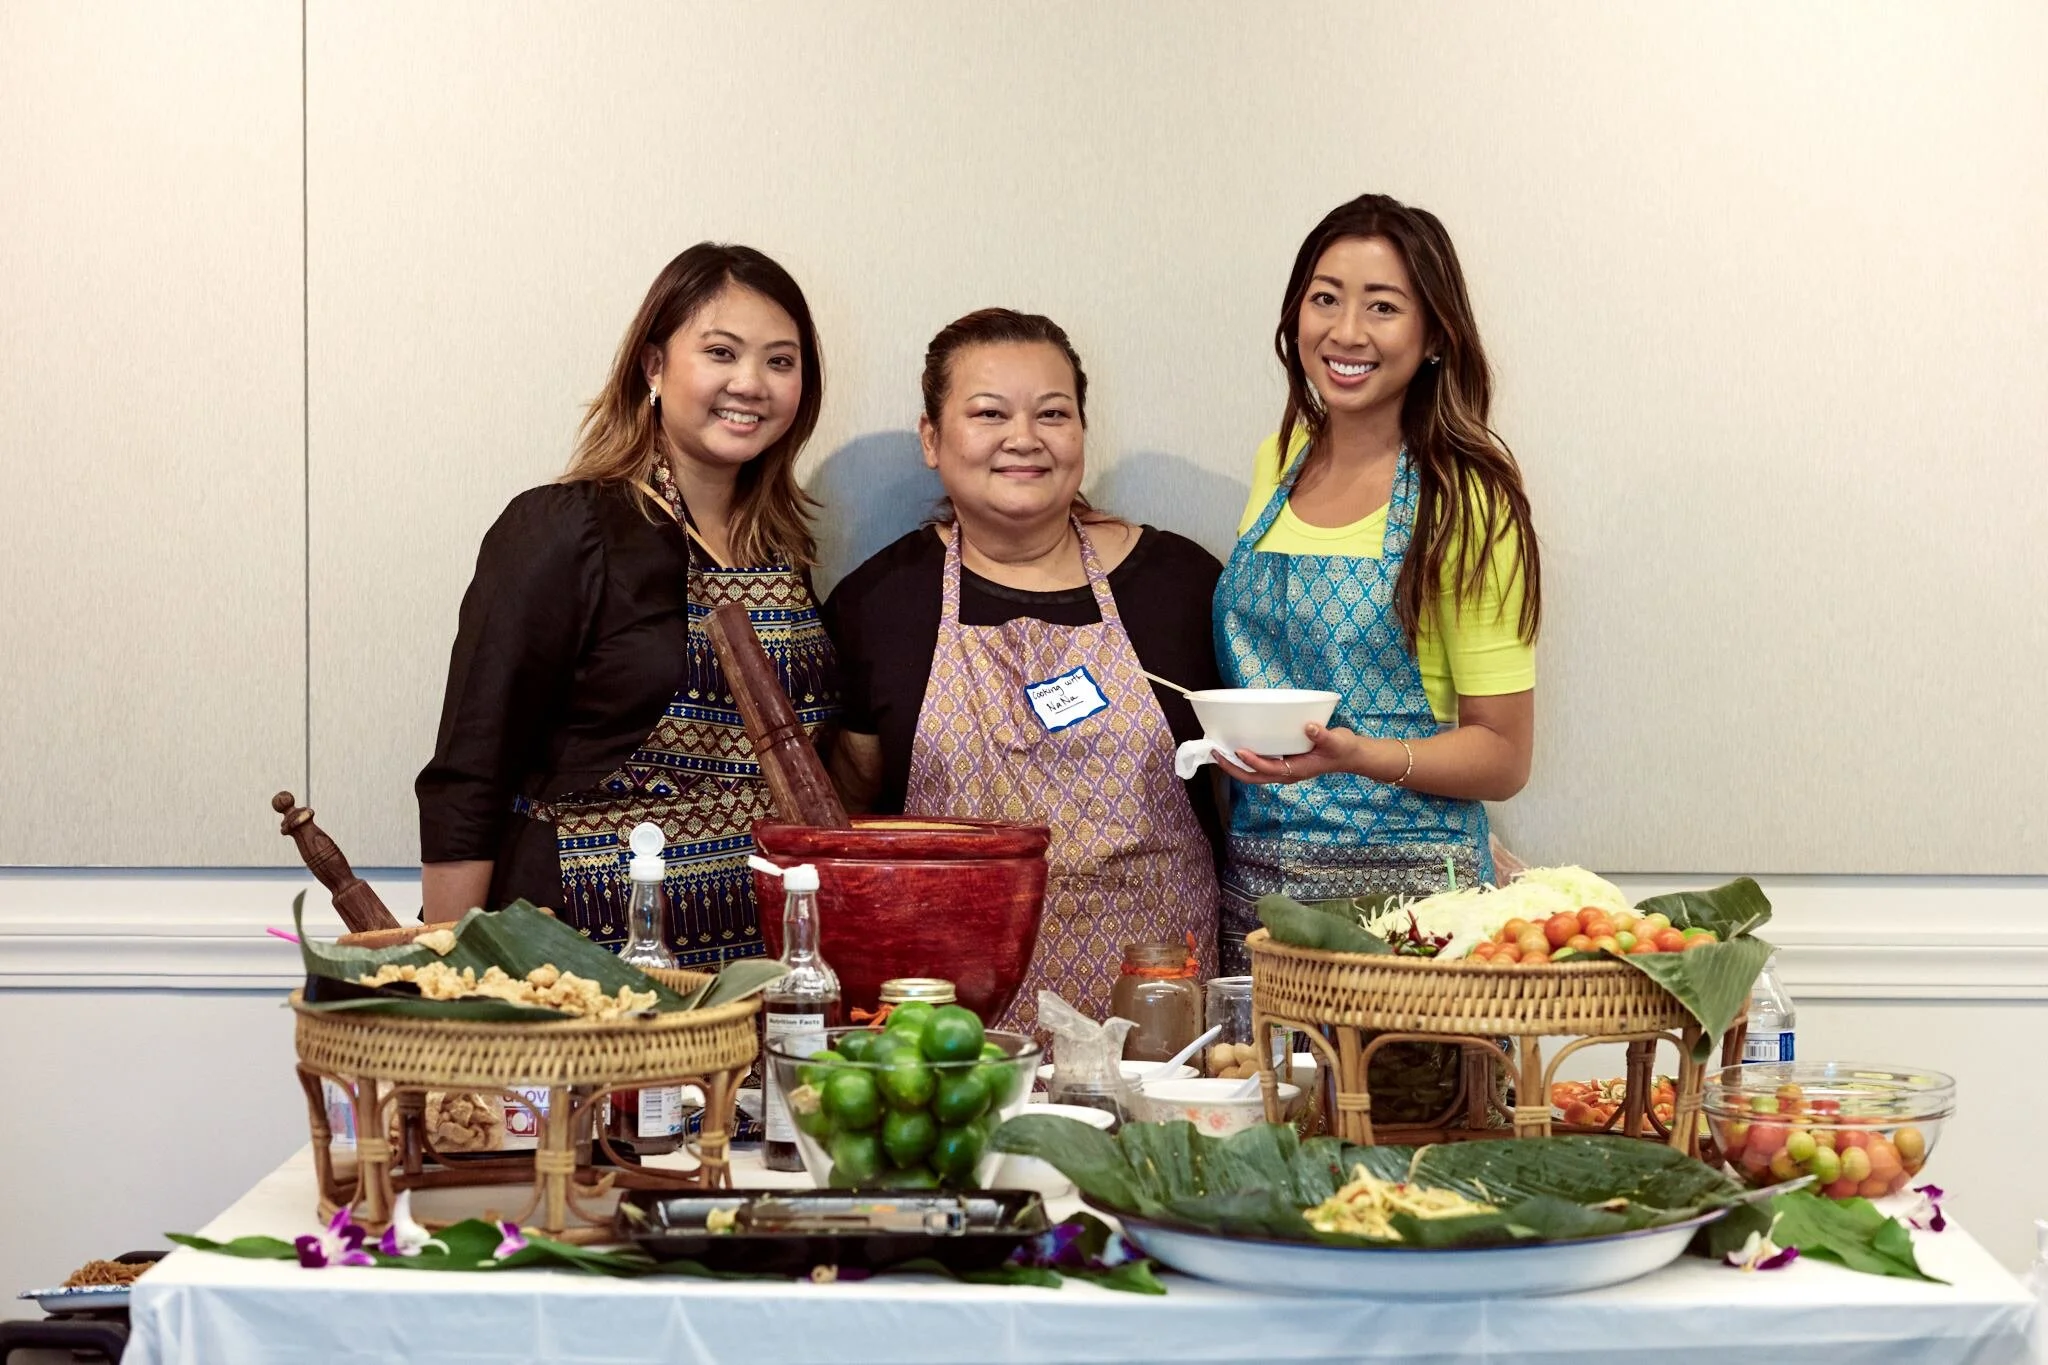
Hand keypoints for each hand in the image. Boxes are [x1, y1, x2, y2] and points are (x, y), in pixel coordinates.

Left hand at [1231, 723, 1367, 784]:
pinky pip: (1260, 763)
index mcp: (1296, 771)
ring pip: (1254, 773)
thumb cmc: (1342, 749)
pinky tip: (1237, 744)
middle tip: (1215, 753)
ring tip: (1218, 750)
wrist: (1350, 755)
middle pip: (1253, 777)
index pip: (1269, 769)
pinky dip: (1246, 758)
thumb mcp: (1336, 741)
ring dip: (1235, 764)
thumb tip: (1310, 727)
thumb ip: (1323, 735)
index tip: (1239, 751)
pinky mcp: (1284, 761)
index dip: (1253, 762)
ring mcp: (1284, 769)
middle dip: (1233, 768)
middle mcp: (1286, 773)